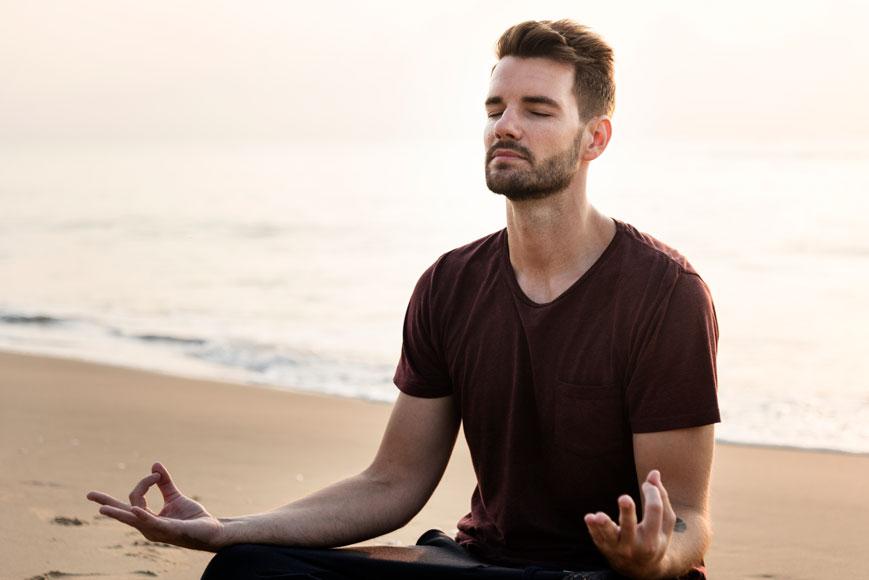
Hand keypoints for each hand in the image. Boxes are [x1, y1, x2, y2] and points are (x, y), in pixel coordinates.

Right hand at [86, 462, 225, 551]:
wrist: (211, 530)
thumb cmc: (191, 518)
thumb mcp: (175, 497)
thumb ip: (165, 483)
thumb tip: (154, 464)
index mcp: (148, 518)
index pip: (131, 502)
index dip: (143, 483)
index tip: (156, 474)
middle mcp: (148, 526)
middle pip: (124, 512)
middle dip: (107, 504)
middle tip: (89, 494)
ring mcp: (157, 530)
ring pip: (134, 519)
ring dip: (119, 513)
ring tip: (102, 510)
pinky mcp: (169, 530)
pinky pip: (153, 523)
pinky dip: (143, 516)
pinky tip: (136, 511)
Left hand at [584, 469, 675, 578]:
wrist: (643, 569)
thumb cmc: (655, 538)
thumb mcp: (664, 523)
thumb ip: (661, 497)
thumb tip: (654, 473)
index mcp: (654, 538)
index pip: (654, 510)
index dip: (651, 493)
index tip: (647, 484)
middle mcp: (636, 546)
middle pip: (630, 527)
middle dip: (626, 513)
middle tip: (623, 498)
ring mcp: (619, 549)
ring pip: (610, 536)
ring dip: (603, 526)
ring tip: (597, 516)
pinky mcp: (605, 549)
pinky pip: (598, 539)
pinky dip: (593, 529)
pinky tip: (589, 518)